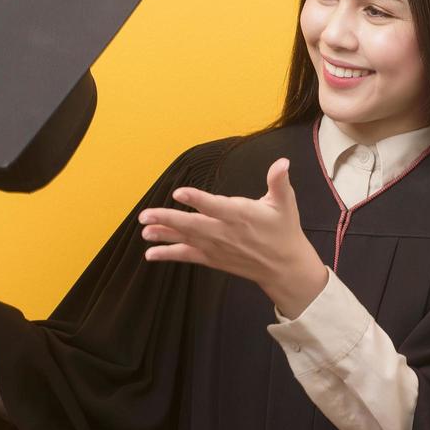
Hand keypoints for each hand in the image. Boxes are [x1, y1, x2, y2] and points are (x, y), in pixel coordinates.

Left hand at [137, 157, 328, 315]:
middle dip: (168, 219)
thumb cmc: (283, 230)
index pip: (215, 206)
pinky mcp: (212, 258)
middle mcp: (225, 232)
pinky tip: (150, 253)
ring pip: (186, 240)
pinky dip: (169, 254)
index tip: (179, 192)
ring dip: (163, 235)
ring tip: (144, 231)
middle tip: (145, 215)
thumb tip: (283, 162)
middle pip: (193, 225)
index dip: (197, 199)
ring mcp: (216, 247)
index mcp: (241, 215)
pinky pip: (187, 256)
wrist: (284, 266)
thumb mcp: (285, 203)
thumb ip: (279, 182)